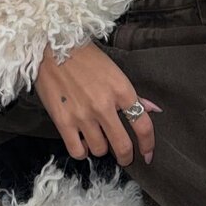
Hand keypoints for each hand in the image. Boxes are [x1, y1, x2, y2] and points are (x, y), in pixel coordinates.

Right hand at [33, 41, 160, 166]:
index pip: (142, 125)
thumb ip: (132, 94)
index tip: (147, 154)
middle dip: (126, 156)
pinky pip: (77, 151)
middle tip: (124, 157)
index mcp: (121, 90)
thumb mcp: (114, 71)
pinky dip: (81, 150)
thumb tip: (152, 110)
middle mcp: (104, 105)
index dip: (148, 144)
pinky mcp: (63, 122)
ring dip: (101, 147)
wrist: (53, 47)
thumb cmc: (85, 57)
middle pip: (123, 145)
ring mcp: (83, 115)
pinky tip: (81, 141)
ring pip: (100, 150)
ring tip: (96, 137)